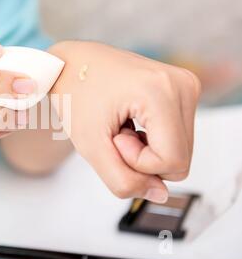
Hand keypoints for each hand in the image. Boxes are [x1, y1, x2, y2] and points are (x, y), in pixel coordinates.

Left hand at [49, 41, 200, 202]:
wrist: (72, 64)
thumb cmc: (75, 96)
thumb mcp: (90, 146)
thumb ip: (123, 180)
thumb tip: (160, 194)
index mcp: (161, 93)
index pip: (172, 162)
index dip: (138, 163)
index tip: (113, 139)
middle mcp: (182, 85)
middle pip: (181, 159)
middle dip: (143, 158)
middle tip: (116, 133)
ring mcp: (186, 85)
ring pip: (180, 151)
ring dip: (147, 149)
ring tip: (122, 125)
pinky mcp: (182, 89)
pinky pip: (177, 136)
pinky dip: (153, 138)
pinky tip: (131, 121)